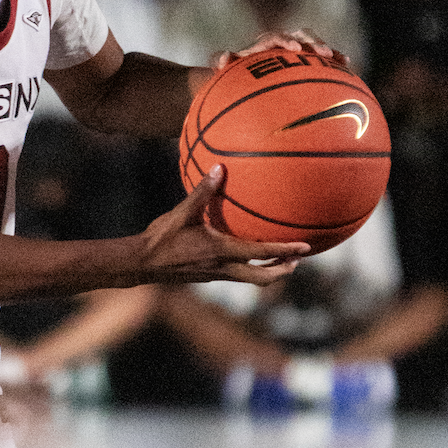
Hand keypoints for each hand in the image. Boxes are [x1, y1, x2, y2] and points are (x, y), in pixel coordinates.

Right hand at [134, 167, 308, 285]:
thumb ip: (202, 191)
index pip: (261, 252)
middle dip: (283, 269)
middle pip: (263, 277)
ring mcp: (216, 275)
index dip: (286, 250)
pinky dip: (250, 268)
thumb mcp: (182, 212)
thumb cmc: (160, 237)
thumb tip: (219, 168)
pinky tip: (247, 255)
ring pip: (251, 280)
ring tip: (280, 260)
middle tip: (297, 259)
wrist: (141, 264)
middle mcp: (223, 267)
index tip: (306, 247)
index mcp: (221, 250)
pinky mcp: (209, 276)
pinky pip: (237, 275)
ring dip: (269, 271)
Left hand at [215, 28, 350, 72]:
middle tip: (323, 53)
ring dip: (326, 49)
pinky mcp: (305, 60)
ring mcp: (296, 51)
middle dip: (313, 42)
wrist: (244, 78)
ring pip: (314, 44)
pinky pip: (321, 58)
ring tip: (339, 58)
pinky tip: (346, 65)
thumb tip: (224, 57)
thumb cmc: (234, 75)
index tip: (295, 49)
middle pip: (300, 35)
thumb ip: (221, 62)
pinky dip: (333, 59)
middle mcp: (282, 43)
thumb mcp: (224, 70)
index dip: (286, 40)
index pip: (276, 37)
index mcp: (264, 44)